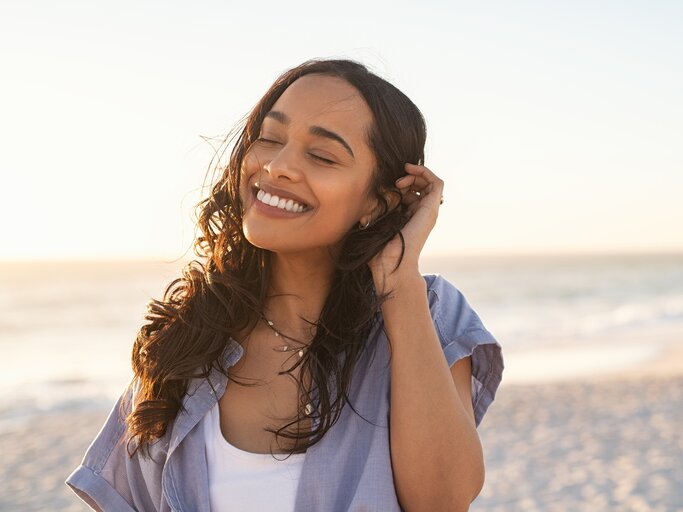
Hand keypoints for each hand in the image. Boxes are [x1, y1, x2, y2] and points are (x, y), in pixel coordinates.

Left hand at [368, 163, 443, 288]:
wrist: (391, 265)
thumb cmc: (379, 250)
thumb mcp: (374, 223)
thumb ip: (375, 211)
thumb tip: (368, 203)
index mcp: (409, 216)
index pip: (411, 192)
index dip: (400, 184)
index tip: (387, 186)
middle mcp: (421, 213)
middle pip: (421, 185)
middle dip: (408, 178)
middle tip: (395, 183)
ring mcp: (428, 211)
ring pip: (430, 182)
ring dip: (416, 175)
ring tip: (400, 180)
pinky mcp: (431, 209)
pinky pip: (437, 183)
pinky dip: (425, 172)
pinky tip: (410, 171)